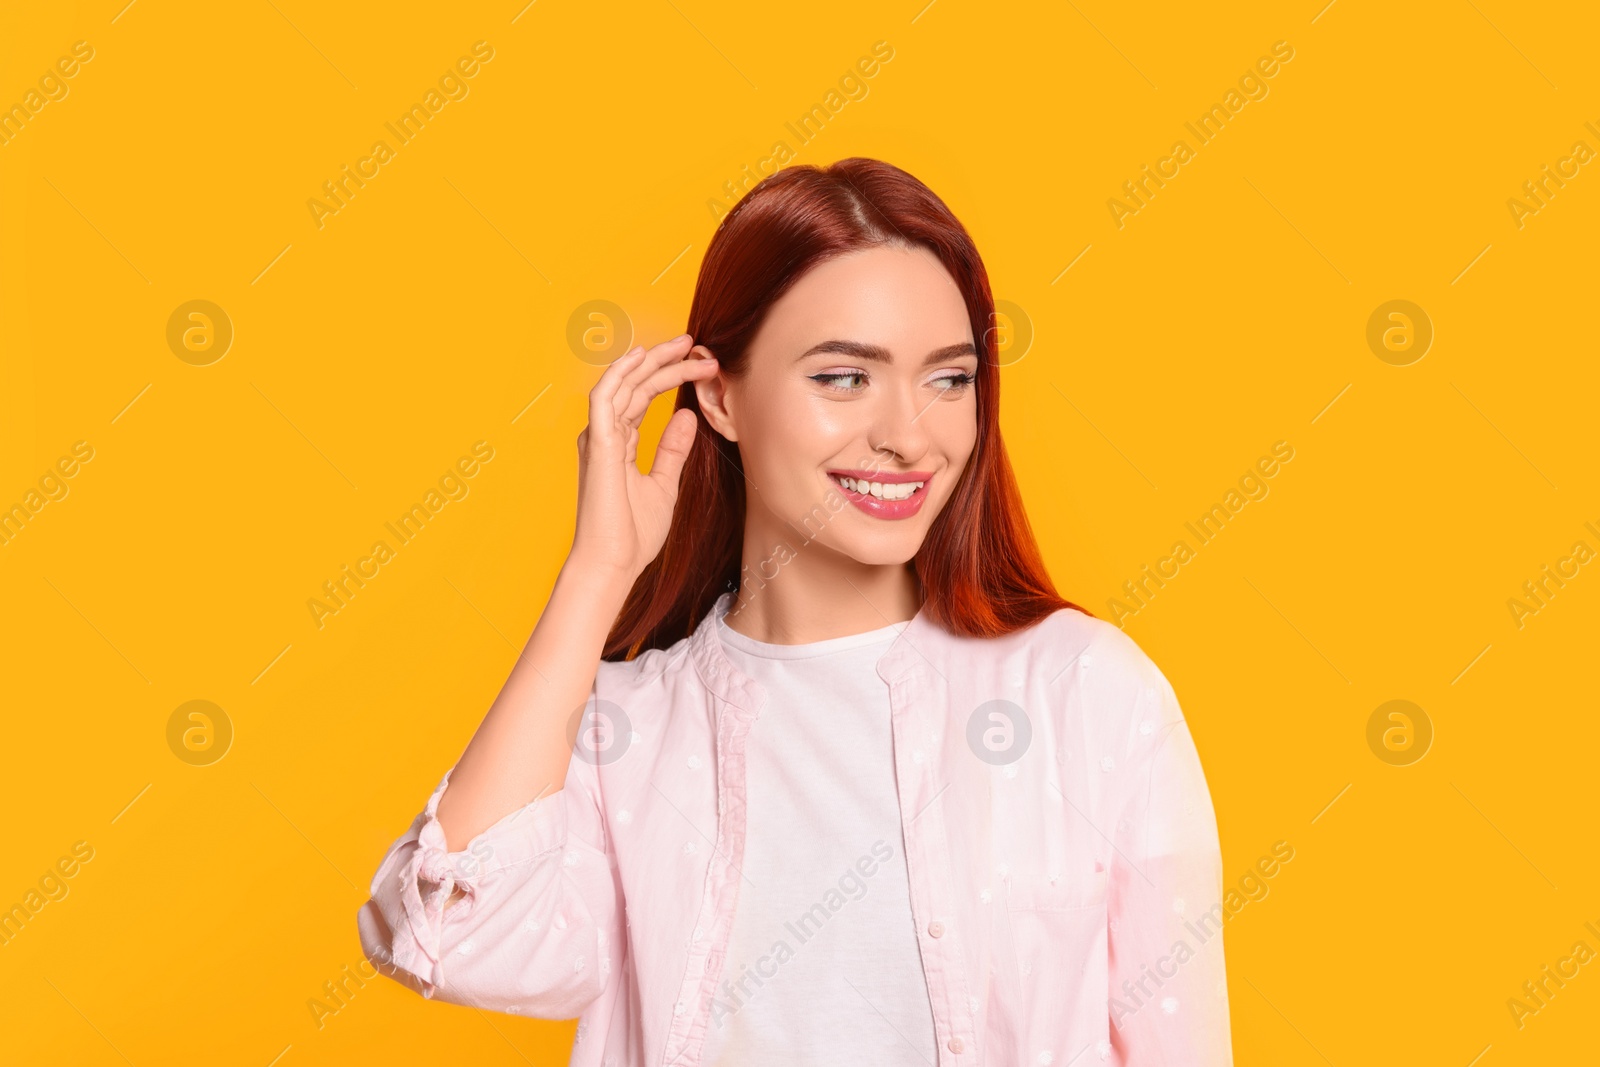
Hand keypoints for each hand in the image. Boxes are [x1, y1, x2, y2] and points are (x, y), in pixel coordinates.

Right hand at [570, 334, 719, 579]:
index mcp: (618, 444)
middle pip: (636, 385)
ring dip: (652, 362)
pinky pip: (604, 398)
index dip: (671, 376)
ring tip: (682, 344)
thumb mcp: (663, 485)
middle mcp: (605, 435)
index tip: (702, 366)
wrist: (613, 564)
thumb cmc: (632, 535)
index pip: (643, 397)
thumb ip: (672, 449)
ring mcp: (599, 438)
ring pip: (623, 384)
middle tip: (696, 344)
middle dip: (666, 361)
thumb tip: (686, 415)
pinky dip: (620, 374)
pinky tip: (641, 356)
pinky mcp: (597, 445)